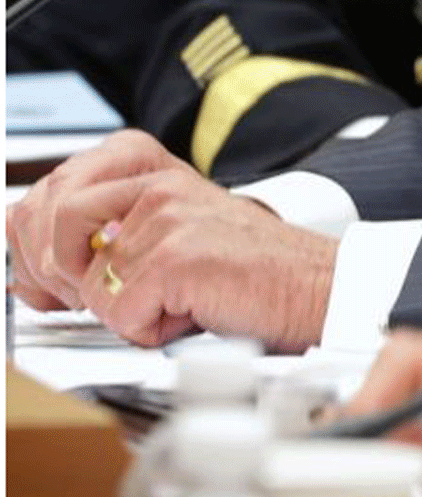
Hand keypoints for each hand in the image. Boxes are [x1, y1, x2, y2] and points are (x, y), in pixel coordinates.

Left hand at [5, 130, 334, 348]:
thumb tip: (32, 272)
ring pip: (85, 284)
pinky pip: (119, 314)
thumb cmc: (250, 269)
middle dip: (62, 278)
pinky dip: (149, 330)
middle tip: (109, 295)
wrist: (314, 285)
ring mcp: (165, 216)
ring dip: (117, 310)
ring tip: (162, 301)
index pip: (46, 196)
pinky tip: (187, 313)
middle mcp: (154, 183)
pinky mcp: (175, 256)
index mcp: (147, 166)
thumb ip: (107, 234)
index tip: (54, 280)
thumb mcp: (170, 232)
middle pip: (48, 225)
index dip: (33, 249)